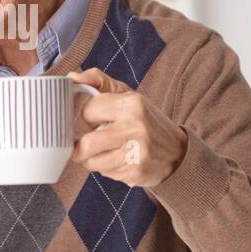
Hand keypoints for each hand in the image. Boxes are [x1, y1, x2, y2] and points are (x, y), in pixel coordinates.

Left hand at [68, 68, 187, 187]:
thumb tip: (72, 77)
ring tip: (104, 151)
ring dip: (92, 159)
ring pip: (92, 162)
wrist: (178, 152)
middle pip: (86, 145)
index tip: (91, 119)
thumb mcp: (127, 95)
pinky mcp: (136, 173)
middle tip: (85, 143)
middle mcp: (135, 128)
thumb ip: (98, 81)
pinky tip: (118, 160)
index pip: (87, 112)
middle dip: (80, 147)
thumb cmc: (146, 120)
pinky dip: (106, 168)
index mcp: (131, 104)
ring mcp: (136, 153)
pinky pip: (105, 174)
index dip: (86, 117)